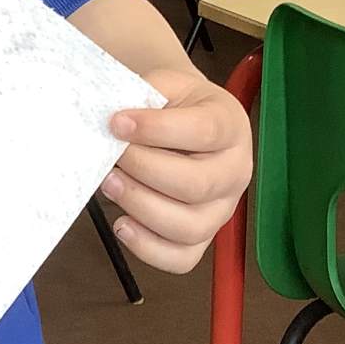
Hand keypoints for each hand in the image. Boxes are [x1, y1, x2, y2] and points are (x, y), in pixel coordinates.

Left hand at [101, 70, 251, 273]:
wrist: (181, 118)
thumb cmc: (170, 104)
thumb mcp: (163, 84)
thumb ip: (143, 97)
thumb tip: (111, 124)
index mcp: (230, 125)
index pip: (203, 132)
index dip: (156, 129)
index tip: (116, 122)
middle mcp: (235, 171)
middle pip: (197, 185)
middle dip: (144, 171)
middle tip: (112, 157)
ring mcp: (222, 210)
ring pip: (189, 226)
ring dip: (141, 207)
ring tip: (109, 184)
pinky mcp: (202, 238)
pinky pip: (182, 258)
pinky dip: (148, 248)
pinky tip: (122, 224)